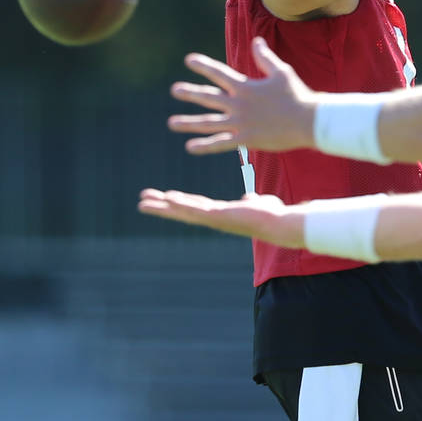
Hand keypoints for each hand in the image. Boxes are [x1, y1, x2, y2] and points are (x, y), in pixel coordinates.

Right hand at [138, 189, 304, 246]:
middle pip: (183, 211)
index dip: (180, 202)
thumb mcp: (259, 203)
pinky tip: (167, 198)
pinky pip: (195, 209)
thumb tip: (249, 197)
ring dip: (163, 206)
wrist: (279, 223)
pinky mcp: (218, 216)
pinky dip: (181, 204)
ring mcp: (214, 219)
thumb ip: (251, 200)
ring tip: (143, 202)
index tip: (165, 197)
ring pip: (183, 211)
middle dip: (162, 206)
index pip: (195, 206)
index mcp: (221, 214)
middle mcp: (213, 219)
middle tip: (142, 202)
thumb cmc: (272, 214)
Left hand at [168, 37, 316, 154]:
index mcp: (246, 87)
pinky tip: (190, 147)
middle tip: (175, 90)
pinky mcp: (246, 139)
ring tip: (172, 123)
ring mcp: (240, 123)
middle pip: (209, 97)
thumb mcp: (282, 72)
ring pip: (209, 122)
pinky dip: (205, 145)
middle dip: (190, 93)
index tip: (189, 60)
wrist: (308, 121)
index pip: (219, 73)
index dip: (203, 66)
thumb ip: (265, 58)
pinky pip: (221, 143)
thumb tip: (256, 41)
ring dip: (189, 122)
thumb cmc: (297, 95)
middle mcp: (239, 104)